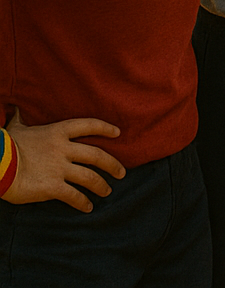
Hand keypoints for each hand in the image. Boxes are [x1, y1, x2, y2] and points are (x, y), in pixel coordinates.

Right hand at [3, 112, 125, 211]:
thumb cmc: (3, 145)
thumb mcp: (15, 128)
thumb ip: (20, 120)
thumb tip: (15, 108)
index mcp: (57, 132)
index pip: (88, 126)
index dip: (104, 128)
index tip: (117, 132)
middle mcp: (63, 149)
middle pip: (97, 155)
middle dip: (112, 164)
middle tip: (122, 172)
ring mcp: (59, 168)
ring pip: (90, 177)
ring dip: (101, 185)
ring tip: (107, 191)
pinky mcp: (53, 187)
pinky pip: (74, 196)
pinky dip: (83, 202)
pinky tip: (88, 207)